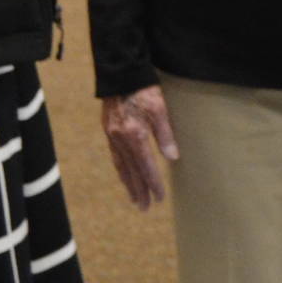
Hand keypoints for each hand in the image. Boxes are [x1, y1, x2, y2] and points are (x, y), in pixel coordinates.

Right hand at [102, 86, 178, 209]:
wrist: (121, 74)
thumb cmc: (144, 89)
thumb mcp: (159, 108)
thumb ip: (165, 134)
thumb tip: (172, 157)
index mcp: (134, 134)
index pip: (146, 166)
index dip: (153, 183)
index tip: (160, 198)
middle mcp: (120, 139)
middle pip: (132, 171)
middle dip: (140, 190)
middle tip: (146, 208)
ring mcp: (112, 136)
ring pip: (121, 166)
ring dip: (129, 184)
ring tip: (135, 199)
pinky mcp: (109, 132)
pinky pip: (115, 157)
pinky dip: (121, 170)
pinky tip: (125, 176)